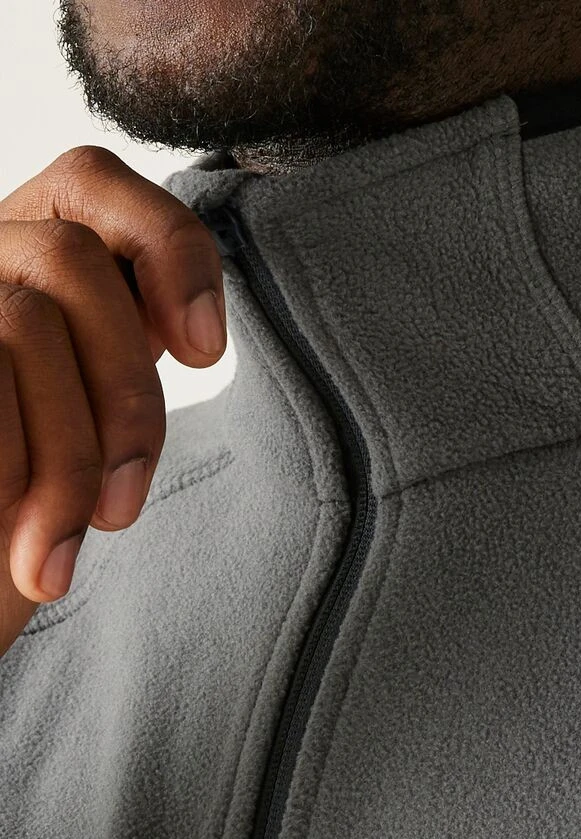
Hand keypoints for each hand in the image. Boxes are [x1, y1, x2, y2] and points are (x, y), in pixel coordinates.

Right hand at [0, 145, 226, 654]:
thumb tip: (193, 335)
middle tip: (123, 509)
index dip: (170, 250)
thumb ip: (122, 355)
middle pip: (74, 263)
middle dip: (125, 396)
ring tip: (67, 548)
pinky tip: (30, 560)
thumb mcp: (91, 423)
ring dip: (67, 452)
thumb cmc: (25, 512)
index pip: (95, 180)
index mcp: (20, 250)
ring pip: (23, 321)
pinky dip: (16, 474)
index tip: (206, 357)